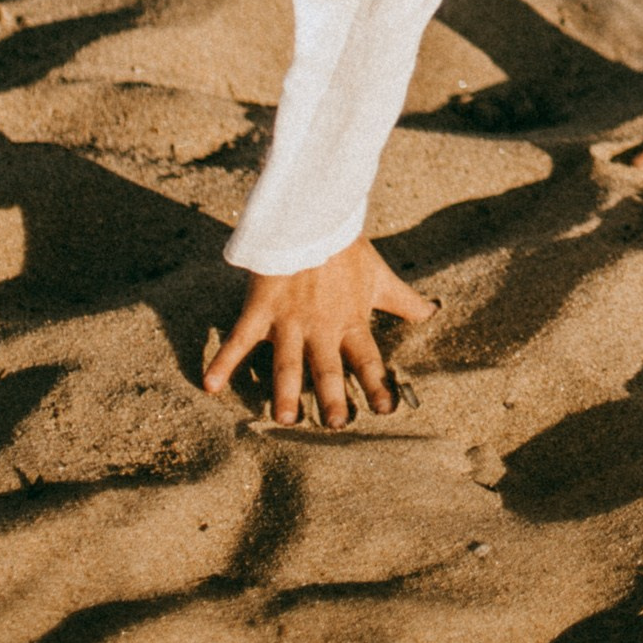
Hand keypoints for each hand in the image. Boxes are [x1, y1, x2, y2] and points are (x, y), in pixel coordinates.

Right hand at [202, 239, 434, 428]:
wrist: (311, 217)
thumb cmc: (345, 250)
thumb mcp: (378, 276)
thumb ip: (403, 300)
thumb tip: (433, 313)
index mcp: (350, 320)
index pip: (368, 360)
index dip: (377, 385)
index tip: (385, 411)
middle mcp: (321, 326)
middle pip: (327, 368)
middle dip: (332, 397)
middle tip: (335, 425)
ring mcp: (289, 320)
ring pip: (287, 362)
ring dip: (284, 390)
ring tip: (284, 418)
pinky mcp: (261, 309)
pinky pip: (239, 339)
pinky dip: (222, 361)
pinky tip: (209, 385)